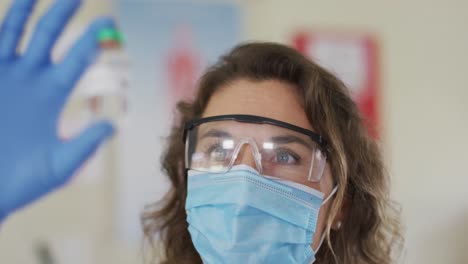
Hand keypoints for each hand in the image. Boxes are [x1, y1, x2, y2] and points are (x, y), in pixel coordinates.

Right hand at [0, 0, 115, 221]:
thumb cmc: (20, 182)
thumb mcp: (59, 166)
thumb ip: (84, 145)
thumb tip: (114, 126)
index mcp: (52, 96)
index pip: (76, 61)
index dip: (90, 43)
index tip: (108, 25)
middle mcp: (30, 79)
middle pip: (49, 37)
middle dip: (63, 14)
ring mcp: (4, 75)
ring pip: (15, 32)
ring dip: (27, 9)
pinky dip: (2, 27)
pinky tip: (13, 8)